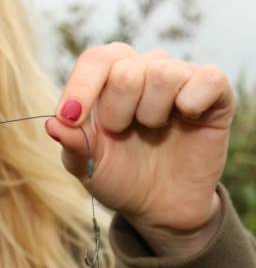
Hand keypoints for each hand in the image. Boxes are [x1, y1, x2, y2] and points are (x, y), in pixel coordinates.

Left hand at [44, 43, 235, 256]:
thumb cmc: (118, 177)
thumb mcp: (86, 166)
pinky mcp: (215, 95)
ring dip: (151, 113)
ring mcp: (180, 79)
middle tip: (121, 132)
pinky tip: (186, 118)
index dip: (81, 86)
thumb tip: (51, 124)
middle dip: (117, 111)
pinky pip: (208, 78)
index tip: (71, 117)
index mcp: (107, 79)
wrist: (159, 207)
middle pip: (125, 69)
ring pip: (163, 73)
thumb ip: (71, 144)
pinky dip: (193, 100)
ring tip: (153, 130)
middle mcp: (143, 69)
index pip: (94, 60)